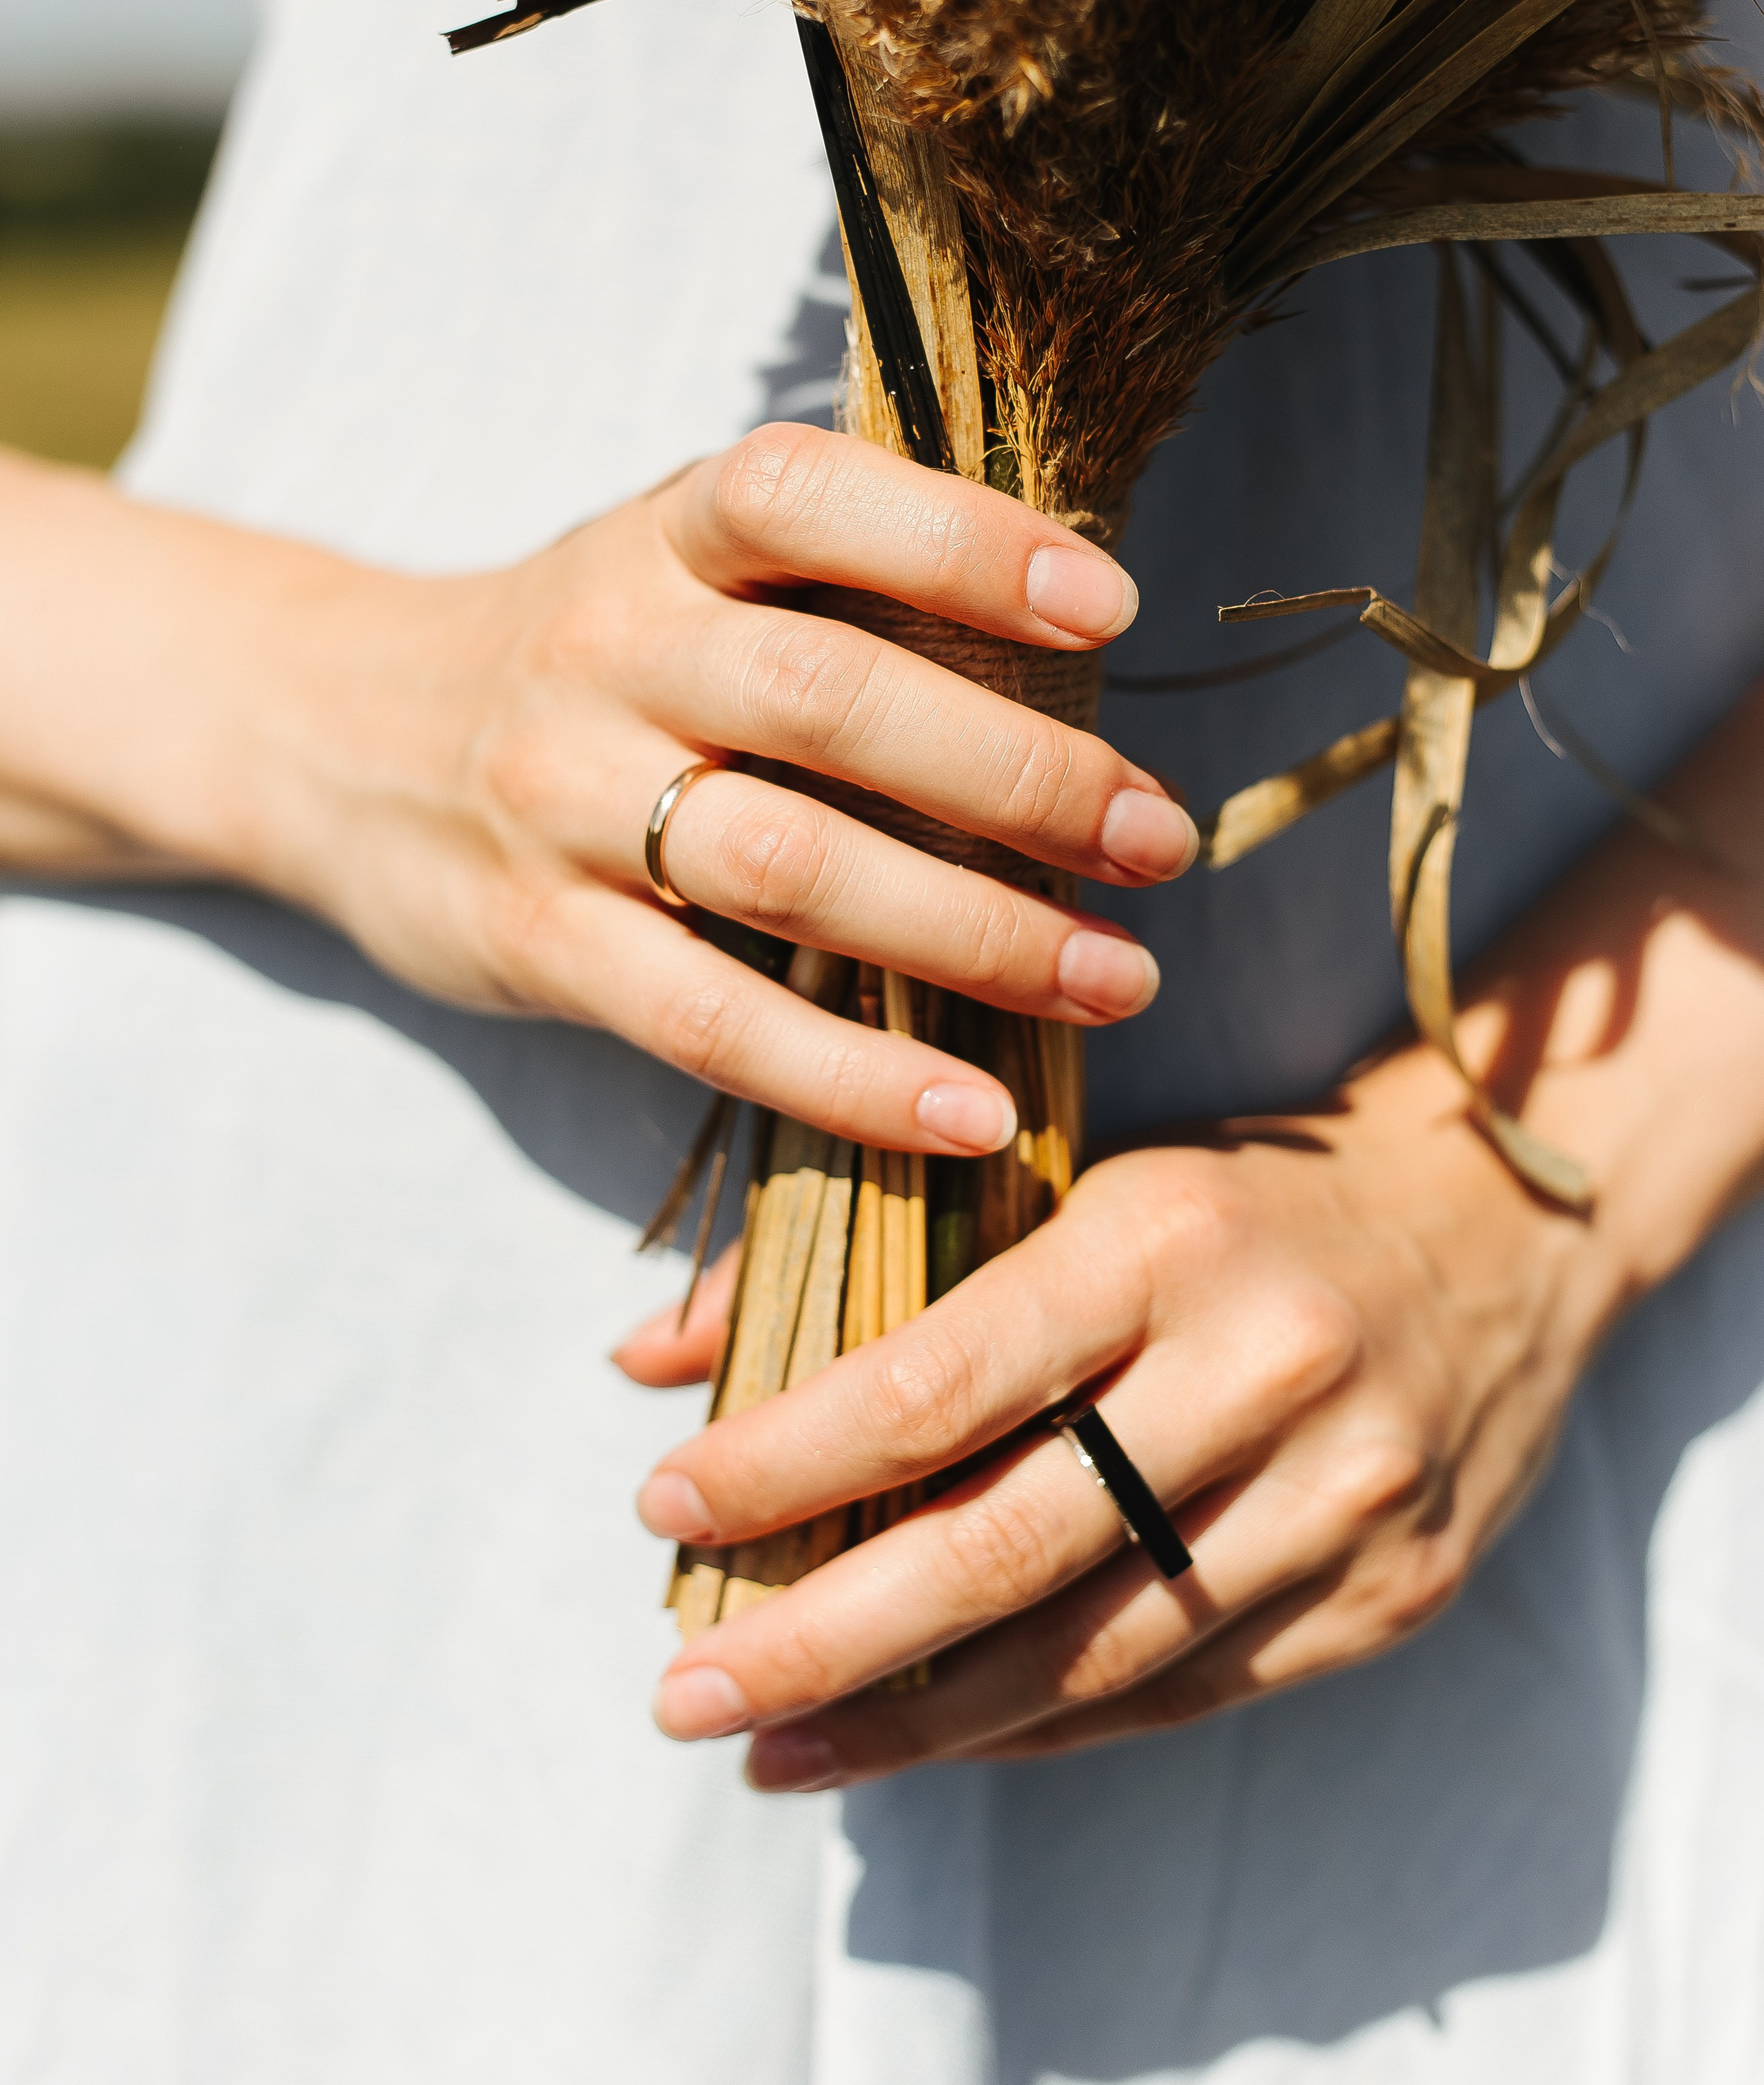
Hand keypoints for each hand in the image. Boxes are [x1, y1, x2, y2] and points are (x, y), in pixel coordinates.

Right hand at [0, 428, 1195, 1154]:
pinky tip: (976, 1111)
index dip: (960, 540)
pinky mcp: (538, 941)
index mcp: (661, 535)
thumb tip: (1082, 637)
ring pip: (787, 869)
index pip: (804, 498)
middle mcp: (608, 651)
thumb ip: (836, 586)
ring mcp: (563, 801)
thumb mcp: (678, 566)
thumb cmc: (588, 651)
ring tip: (1118, 973)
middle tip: (1158, 839)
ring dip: (973, 933)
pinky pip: (714, 1024)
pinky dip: (855, 1078)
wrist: (343, 736)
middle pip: (828, 699)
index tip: (1112, 607)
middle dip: (1018, 775)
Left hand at [630, 1044, 1629, 1784]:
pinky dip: (1041, 1727)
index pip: (941, 1377)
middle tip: (680, 1693)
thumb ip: (864, 1262)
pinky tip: (932, 1739)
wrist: (1504, 1225)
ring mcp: (1341, 1496)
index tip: (660, 1504)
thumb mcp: (1075, 1175)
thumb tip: (650, 1353)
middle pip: (1004, 1547)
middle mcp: (1262, 1369)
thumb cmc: (1244, 1196)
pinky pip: (1182, 1696)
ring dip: (912, 1723)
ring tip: (774, 1745)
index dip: (788, 1458)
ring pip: (1091, 1656)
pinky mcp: (1391, 1592)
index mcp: (1163, 1238)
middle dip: (820, 1639)